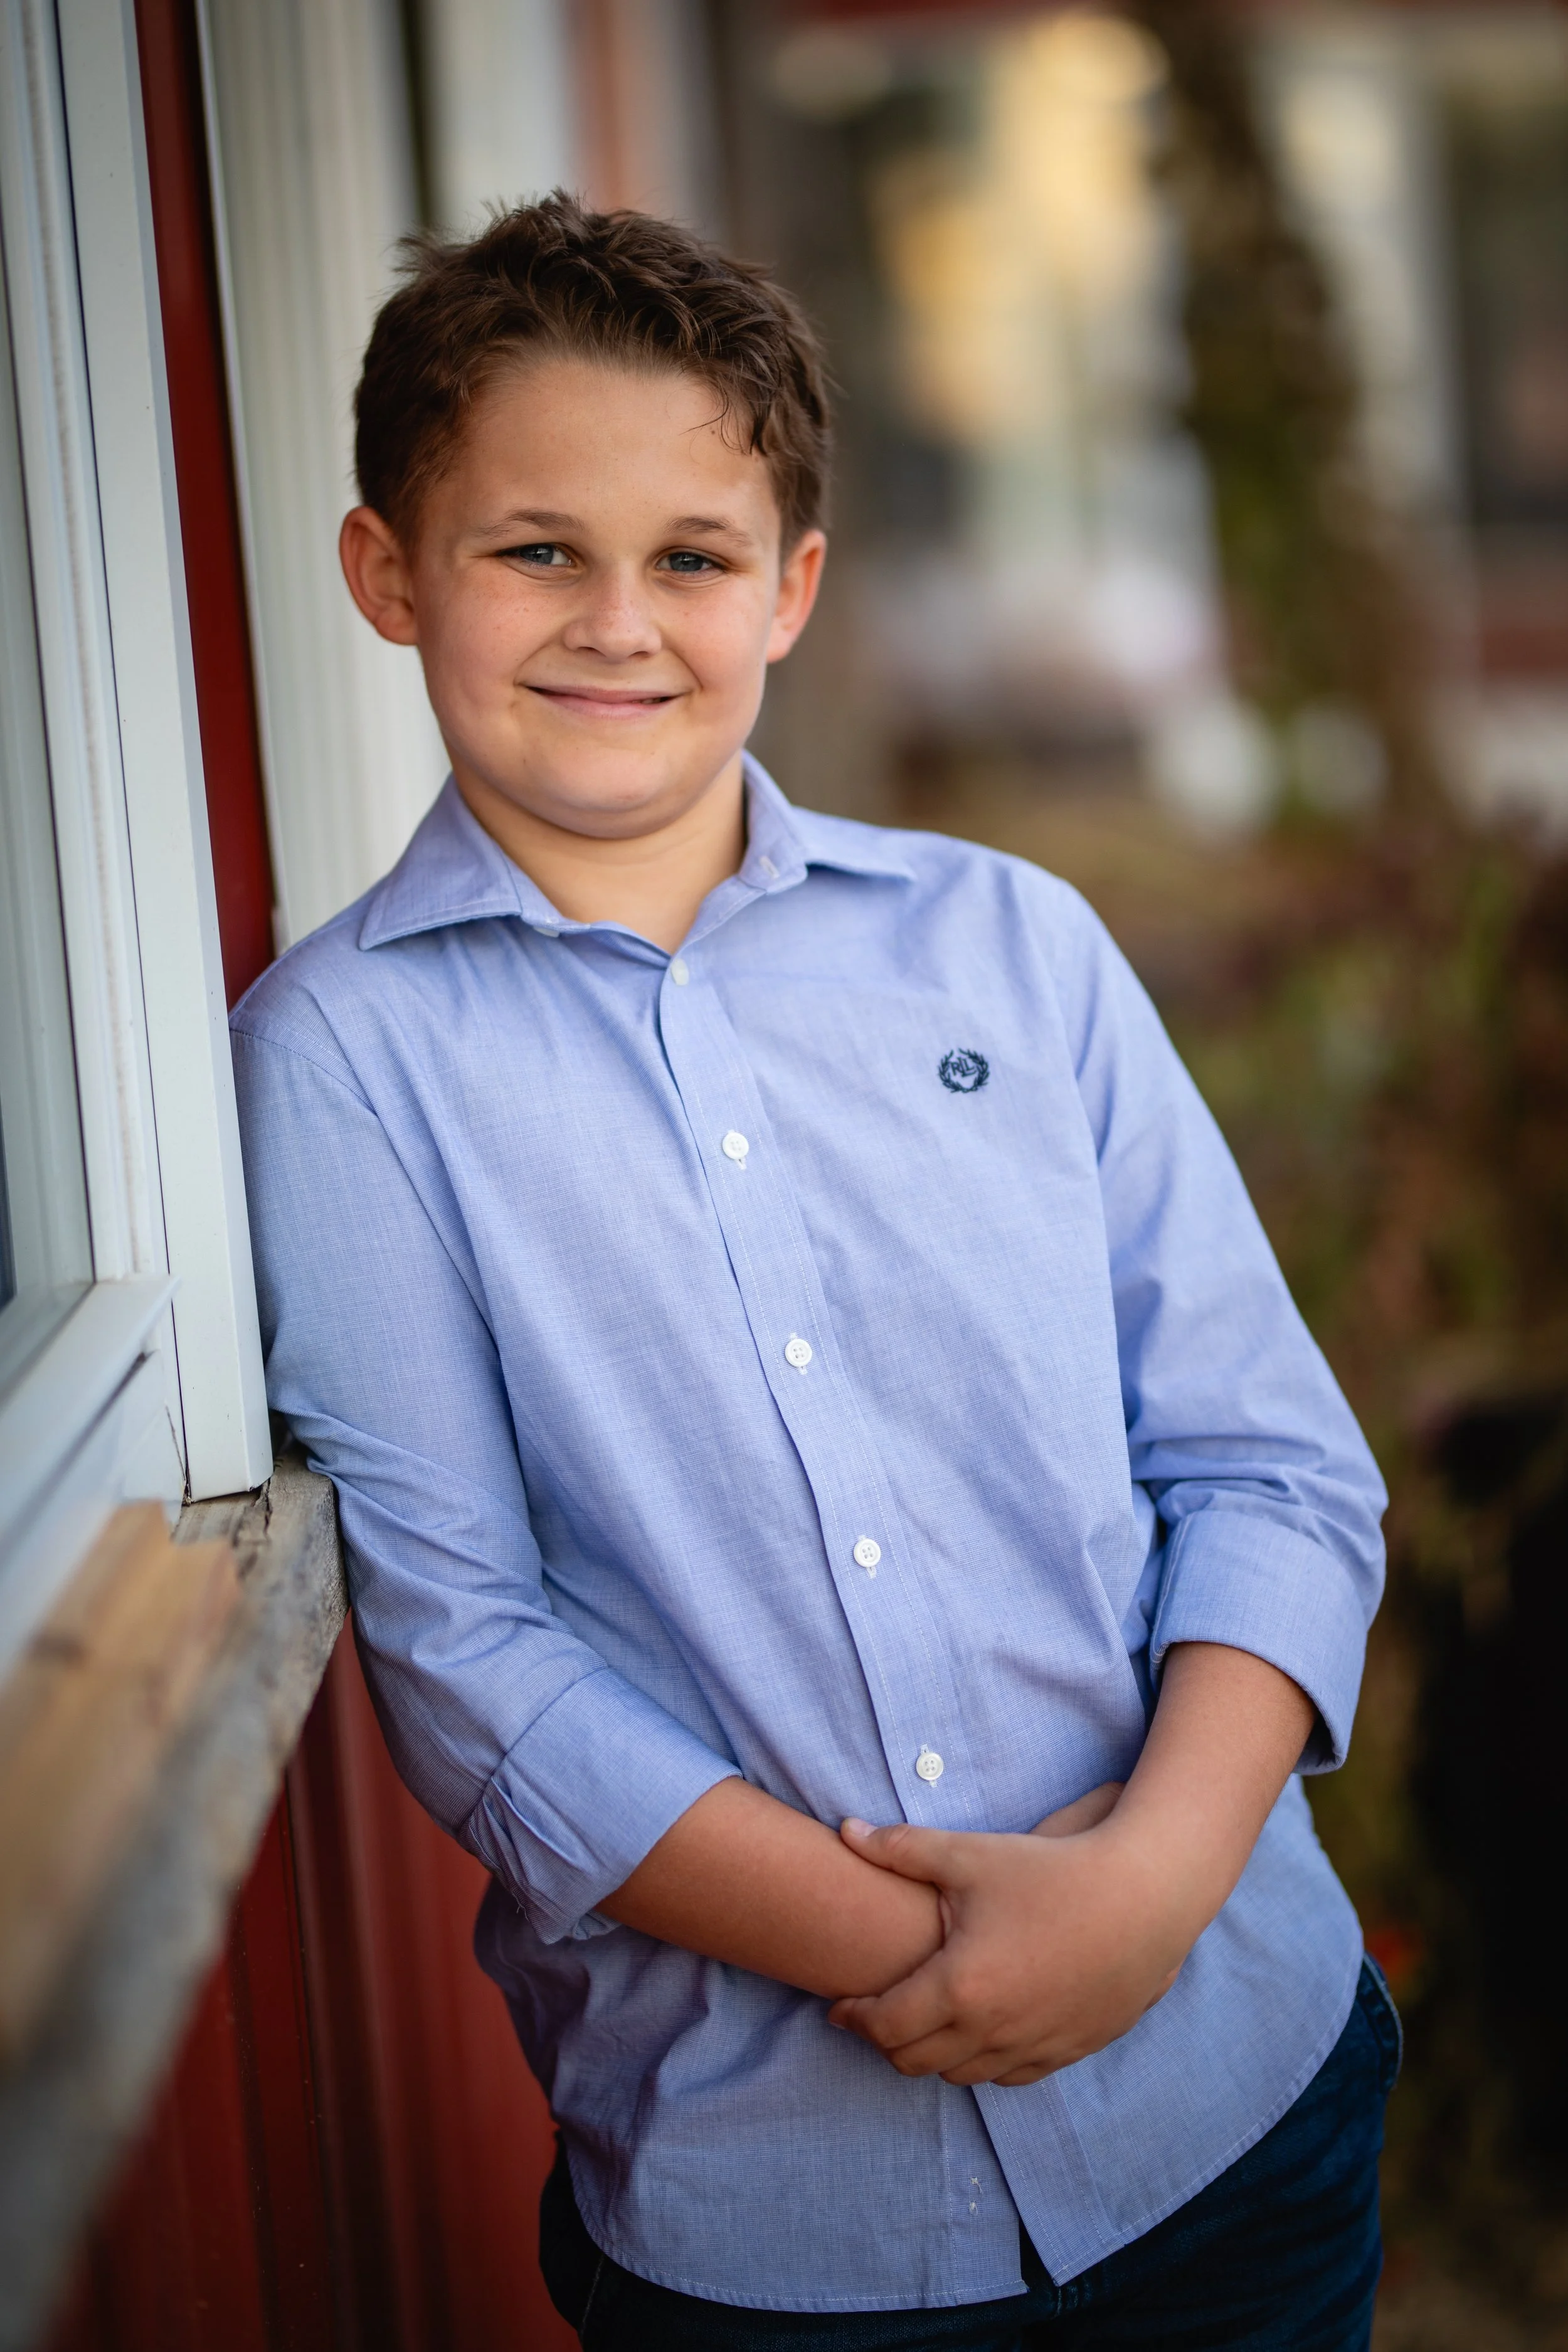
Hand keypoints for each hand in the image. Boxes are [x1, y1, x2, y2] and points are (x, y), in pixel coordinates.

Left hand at [827, 1643, 1314, 2086]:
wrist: (1144, 1897)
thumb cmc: (1052, 1870)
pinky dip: (982, 2061)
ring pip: (961, 2076)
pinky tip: (980, 2030)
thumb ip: (900, 1848)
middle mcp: (991, 2031)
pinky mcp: (1068, 2051)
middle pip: (914, 2061)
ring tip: (924, 2021)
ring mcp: (1032, 2048)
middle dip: (886, 2041)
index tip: (839, 2007)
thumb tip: (845, 1830)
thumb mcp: (970, 1854)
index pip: (884, 2025)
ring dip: (933, 2055)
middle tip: (875, 2014)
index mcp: (959, 1987)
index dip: (853, 2018)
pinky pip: (1009, 2077)